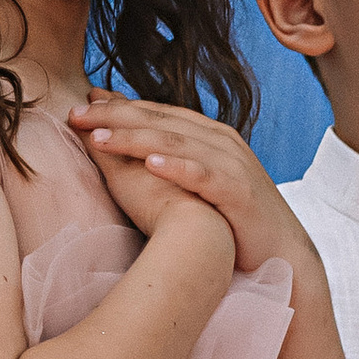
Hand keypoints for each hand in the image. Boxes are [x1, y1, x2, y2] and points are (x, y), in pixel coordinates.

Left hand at [69, 95, 294, 275]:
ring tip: (99, 137)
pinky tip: (150, 164)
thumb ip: (174, 159)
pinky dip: (177, 166)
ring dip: (136, 137)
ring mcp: (231, 164)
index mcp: (209, 134)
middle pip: (159, 119)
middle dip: (114, 115)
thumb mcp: (202, 180)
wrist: (282, 253)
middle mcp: (220, 141)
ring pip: (176, 141)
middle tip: (76, 115)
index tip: (80, 106)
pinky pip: (202, 174)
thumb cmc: (236, 219)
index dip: (116, 106)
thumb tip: (134, 150)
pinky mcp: (238, 192)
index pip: (156, 111)